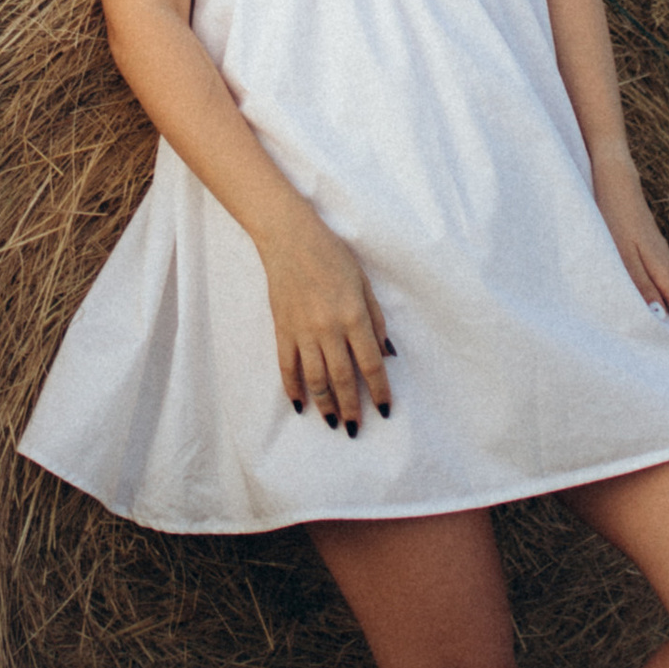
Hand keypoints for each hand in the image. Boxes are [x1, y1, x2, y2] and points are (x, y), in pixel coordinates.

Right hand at [259, 210, 394, 433]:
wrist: (290, 238)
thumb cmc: (333, 256)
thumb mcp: (364, 283)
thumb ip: (376, 320)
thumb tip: (386, 354)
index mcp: (354, 316)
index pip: (371, 364)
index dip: (379, 390)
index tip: (385, 410)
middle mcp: (329, 329)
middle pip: (343, 379)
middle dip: (351, 408)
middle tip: (356, 429)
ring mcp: (302, 332)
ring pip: (315, 379)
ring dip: (325, 405)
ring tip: (332, 423)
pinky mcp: (282, 330)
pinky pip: (287, 367)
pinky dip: (292, 388)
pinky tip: (300, 404)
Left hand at [590, 151, 668, 346]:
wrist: (614, 179)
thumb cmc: (613, 216)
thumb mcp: (621, 255)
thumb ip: (638, 285)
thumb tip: (658, 318)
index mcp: (663, 269)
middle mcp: (667, 265)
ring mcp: (660, 257)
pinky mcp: (650, 252)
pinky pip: (667, 286)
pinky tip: (663, 310)